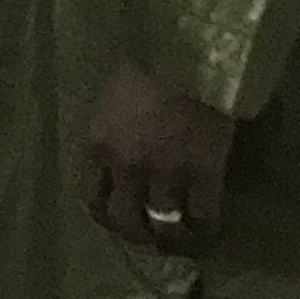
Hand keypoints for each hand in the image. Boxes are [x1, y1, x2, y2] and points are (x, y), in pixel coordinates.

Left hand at [81, 61, 233, 257]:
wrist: (187, 54)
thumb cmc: (145, 63)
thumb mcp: (111, 99)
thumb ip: (111, 131)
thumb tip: (119, 152)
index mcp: (97, 146)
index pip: (91, 196)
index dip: (104, 215)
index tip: (116, 221)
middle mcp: (126, 167)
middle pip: (125, 219)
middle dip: (136, 235)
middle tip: (150, 239)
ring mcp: (166, 174)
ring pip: (164, 224)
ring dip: (172, 240)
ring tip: (181, 243)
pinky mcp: (204, 174)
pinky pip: (203, 215)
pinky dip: (205, 228)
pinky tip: (208, 230)